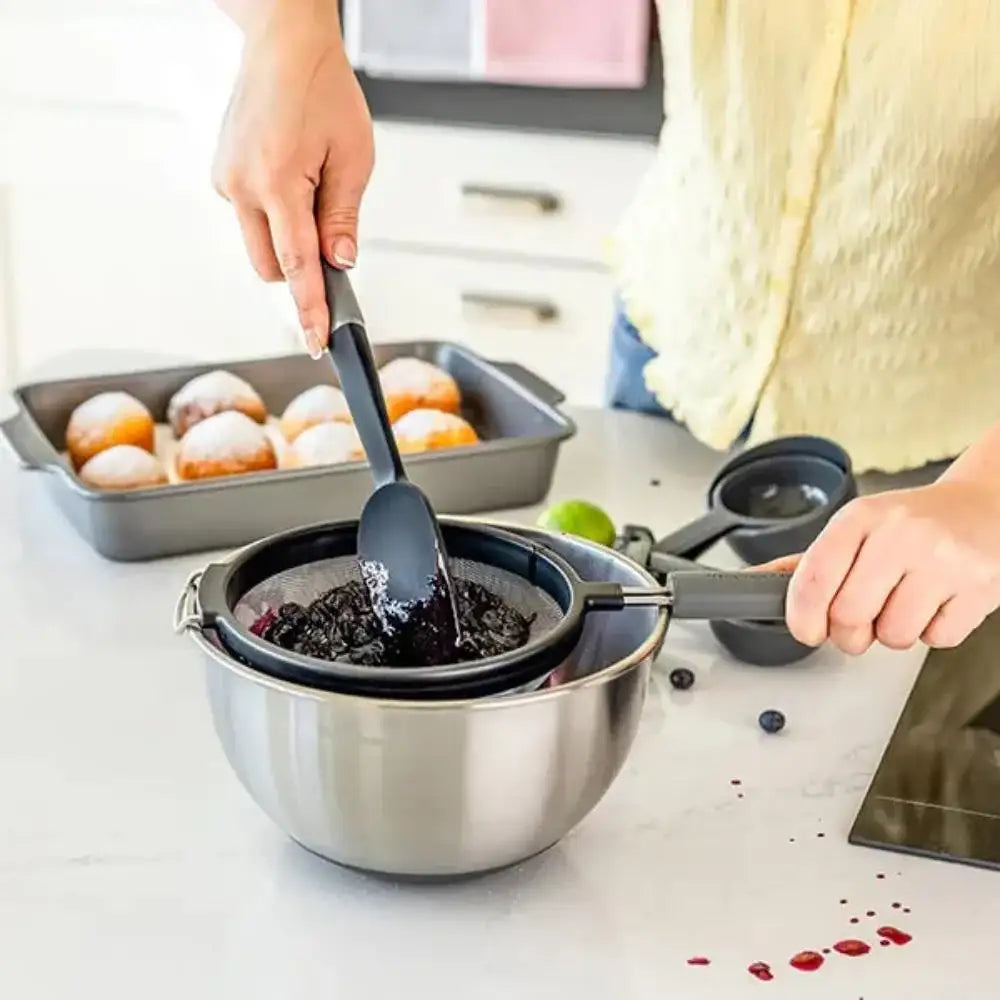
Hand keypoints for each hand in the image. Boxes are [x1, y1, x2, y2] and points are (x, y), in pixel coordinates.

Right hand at [212, 1, 373, 356]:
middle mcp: (241, 186)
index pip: (297, 267)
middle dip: (301, 267)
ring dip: (288, 237)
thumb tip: (340, 264)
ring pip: (259, 244)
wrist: (284, 45)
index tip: (316, 341)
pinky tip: (289, 173)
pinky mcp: (221, 173)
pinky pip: (250, 216)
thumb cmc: (322, 90)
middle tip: (330, 231)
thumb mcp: (354, 158)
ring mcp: (225, 180)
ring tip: (310, 184)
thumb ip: (343, 218)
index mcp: (278, 183)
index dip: (309, 309)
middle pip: (272, 266)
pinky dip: (274, 214)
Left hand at [759, 480, 999, 653]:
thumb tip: (756, 580)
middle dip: (848, 632)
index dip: (802, 616)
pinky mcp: (979, 588)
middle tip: (859, 620)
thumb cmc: (912, 524)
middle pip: (849, 616)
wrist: (984, 509)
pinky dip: (931, 632)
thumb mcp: (856, 528)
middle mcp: (902, 535)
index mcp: (861, 517)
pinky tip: (935, 602)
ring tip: (903, 602)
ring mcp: (944, 561)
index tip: (805, 629)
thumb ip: (808, 562)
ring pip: (893, 635)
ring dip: (891, 632)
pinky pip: (936, 640)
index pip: (814, 579)